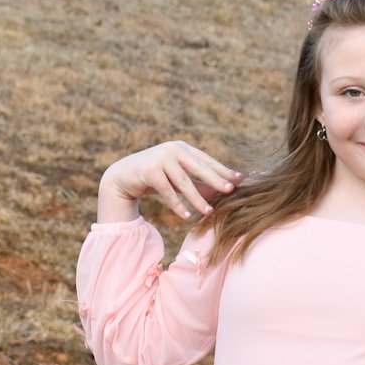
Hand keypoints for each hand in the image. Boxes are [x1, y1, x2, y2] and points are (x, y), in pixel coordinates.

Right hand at [100, 141, 244, 220]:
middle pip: (199, 168)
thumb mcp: (178, 179)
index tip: (240, 179)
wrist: (124, 176)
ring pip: (184, 182)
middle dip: (215, 180)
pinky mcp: (149, 171)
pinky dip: (178, 205)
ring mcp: (160, 159)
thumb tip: (223, 191)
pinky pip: (167, 191)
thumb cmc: (155, 177)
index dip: (222, 170)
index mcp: (182, 148)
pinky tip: (187, 216)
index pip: (206, 160)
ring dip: (197, 198)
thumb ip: (198, 182)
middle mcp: (172, 150)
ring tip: (209, 212)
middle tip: (230, 191)